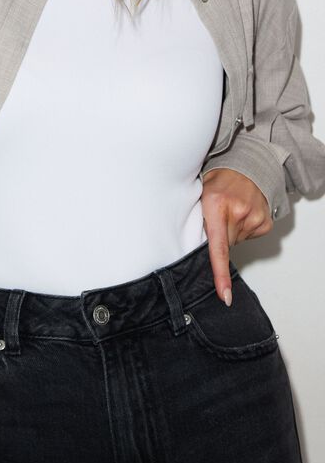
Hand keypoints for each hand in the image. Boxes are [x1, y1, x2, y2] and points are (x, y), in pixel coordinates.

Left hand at [200, 168, 273, 306]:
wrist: (244, 166)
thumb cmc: (217, 182)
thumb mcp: (201, 196)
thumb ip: (199, 220)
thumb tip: (197, 250)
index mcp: (214, 205)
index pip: (217, 247)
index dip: (220, 274)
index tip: (225, 295)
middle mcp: (236, 211)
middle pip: (226, 245)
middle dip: (220, 236)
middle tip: (219, 216)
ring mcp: (254, 216)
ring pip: (237, 241)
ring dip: (232, 231)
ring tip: (231, 210)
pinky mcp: (265, 222)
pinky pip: (250, 236)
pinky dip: (244, 229)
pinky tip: (242, 213)